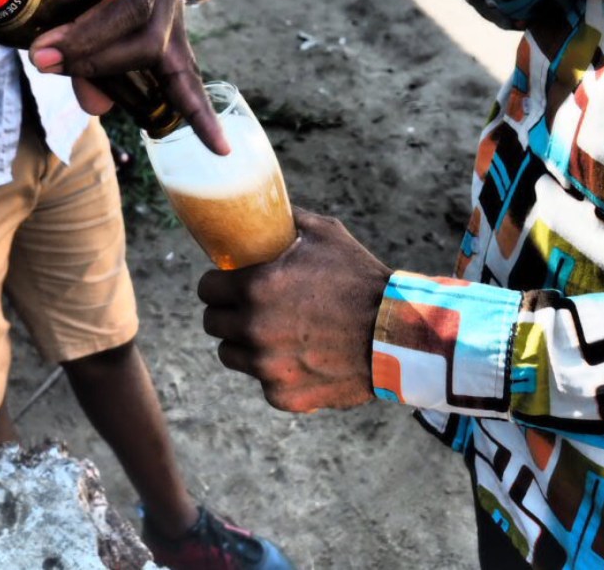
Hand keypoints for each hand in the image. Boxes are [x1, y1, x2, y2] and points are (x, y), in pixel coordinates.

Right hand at [0, 0, 227, 153]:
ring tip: (44, 43)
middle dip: (98, 63)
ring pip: (132, 3)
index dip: (200, 110)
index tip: (220, 151)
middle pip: (147, 43)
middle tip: (48, 66)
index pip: (185, 70)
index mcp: (159, 13)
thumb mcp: (71, 13)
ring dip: (86, 30)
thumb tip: (95, 108)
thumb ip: (86, 60)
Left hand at [198, 207, 391, 412]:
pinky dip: (276, 373)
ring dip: (244, 344)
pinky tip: (300, 359)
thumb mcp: (324, 234)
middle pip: (212, 323)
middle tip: (249, 308)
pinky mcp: (282, 396)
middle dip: (227, 313)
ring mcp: (266, 366)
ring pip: (231, 354)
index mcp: (255, 287)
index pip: (206, 288)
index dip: (217, 284)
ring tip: (272, 334)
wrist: (397, 334)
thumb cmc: (360, 278)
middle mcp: (253, 328)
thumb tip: (263, 207)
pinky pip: (263, 382)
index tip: (228, 284)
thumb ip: (286, 220)